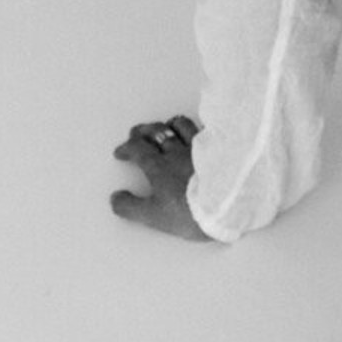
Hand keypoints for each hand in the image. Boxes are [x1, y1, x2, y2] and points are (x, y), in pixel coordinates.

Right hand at [110, 115, 214, 241]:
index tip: (120, 151)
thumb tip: (115, 198)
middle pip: (157, 132)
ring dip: (169, 124)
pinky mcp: (217, 148)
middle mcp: (177, 151)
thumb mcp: (153, 216)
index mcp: (159, 166)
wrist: (226, 205)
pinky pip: (204, 129)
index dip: (127, 148)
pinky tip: (197, 129)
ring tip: (166, 125)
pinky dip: (196, 126)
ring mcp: (198, 148)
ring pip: (181, 126)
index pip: (138, 150)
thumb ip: (130, 207)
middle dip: (143, 131)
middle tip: (136, 132)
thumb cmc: (189, 212)